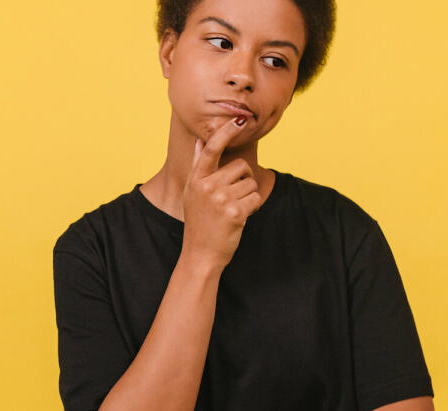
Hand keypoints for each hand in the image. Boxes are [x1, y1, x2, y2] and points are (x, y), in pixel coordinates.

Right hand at [182, 114, 262, 269]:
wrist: (200, 253)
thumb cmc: (199, 221)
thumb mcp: (192, 192)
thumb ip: (198, 166)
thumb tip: (199, 140)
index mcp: (196, 179)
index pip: (211, 149)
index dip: (226, 132)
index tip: (239, 119)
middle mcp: (207, 186)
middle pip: (241, 167)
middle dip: (244, 180)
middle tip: (232, 198)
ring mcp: (220, 200)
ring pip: (251, 183)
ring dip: (248, 196)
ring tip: (233, 210)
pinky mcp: (235, 212)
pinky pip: (256, 198)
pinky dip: (253, 207)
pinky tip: (240, 217)